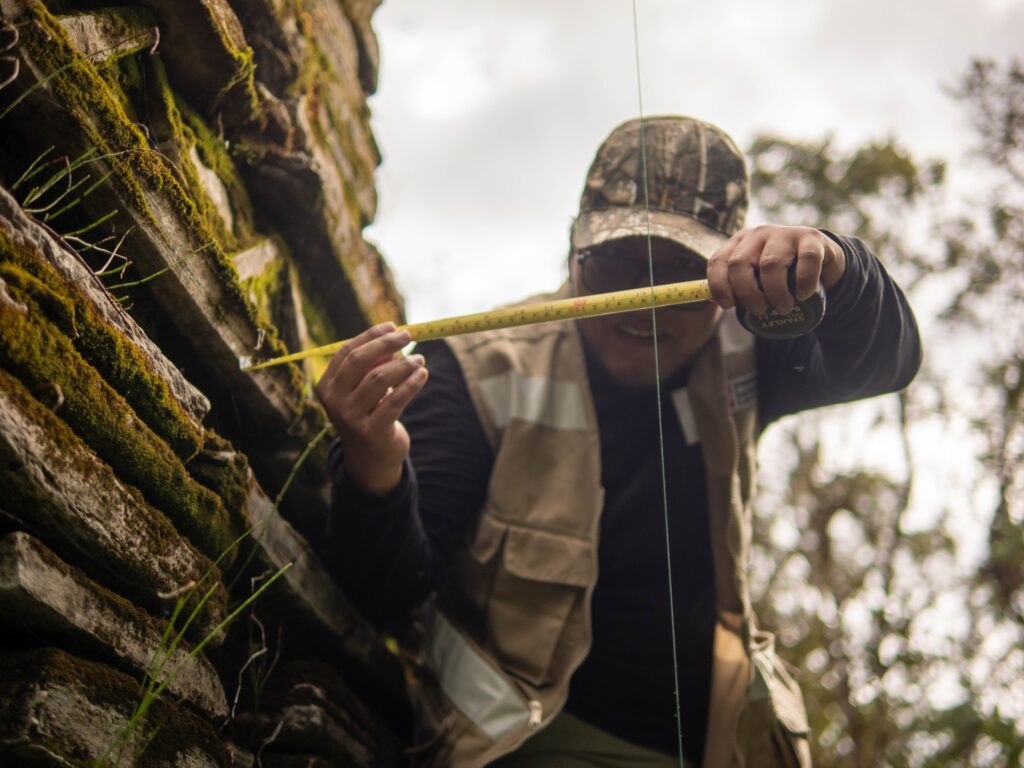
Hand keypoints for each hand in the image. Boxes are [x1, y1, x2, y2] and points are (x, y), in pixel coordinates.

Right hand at [315, 323, 427, 495]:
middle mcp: (334, 401)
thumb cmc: (369, 414)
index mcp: (327, 386)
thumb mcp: (362, 390)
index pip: (347, 352)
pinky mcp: (372, 431)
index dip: (371, 336)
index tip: (393, 326)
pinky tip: (423, 374)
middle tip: (408, 336)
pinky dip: (411, 384)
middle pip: (360, 361)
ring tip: (420, 360)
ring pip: (379, 378)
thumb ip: (372, 365)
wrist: (371, 458)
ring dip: (403, 364)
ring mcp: (351, 417)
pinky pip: (395, 401)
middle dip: (386, 344)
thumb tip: (394, 338)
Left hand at [707, 225, 844, 315]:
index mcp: (739, 242)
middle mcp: (759, 234)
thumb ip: (735, 285)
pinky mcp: (812, 239)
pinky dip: (804, 282)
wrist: (821, 258)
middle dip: (747, 294)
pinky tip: (803, 295)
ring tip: (783, 308)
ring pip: (770, 264)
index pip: (717, 261)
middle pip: (740, 264)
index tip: (729, 306)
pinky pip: (806, 260)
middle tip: (760, 310)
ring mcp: (785, 233)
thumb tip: (714, 301)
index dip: (718, 286)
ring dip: (775, 293)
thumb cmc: (780, 272)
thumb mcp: (755, 275)